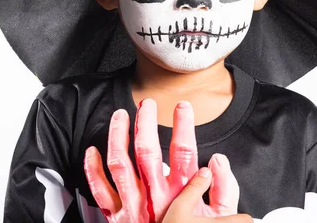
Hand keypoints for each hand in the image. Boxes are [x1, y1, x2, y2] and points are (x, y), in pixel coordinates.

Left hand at [84, 99, 239, 221]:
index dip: (183, 125)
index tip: (182, 107)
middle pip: (147, 152)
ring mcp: (133, 206)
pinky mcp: (116, 216)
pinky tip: (92, 150)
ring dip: (118, 136)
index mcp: (181, 193)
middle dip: (146, 123)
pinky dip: (92, 169)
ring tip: (120, 116)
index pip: (183, 151)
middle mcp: (155, 197)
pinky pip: (99, 190)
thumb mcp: (220, 218)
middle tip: (147, 105)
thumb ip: (224, 188)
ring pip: (120, 164)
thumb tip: (219, 161)